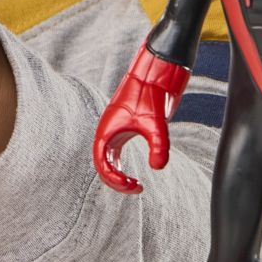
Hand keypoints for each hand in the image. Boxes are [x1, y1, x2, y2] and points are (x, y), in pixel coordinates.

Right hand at [93, 47, 186, 194]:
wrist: (157, 73)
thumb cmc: (151, 93)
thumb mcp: (156, 122)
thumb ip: (158, 145)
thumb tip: (158, 167)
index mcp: (107, 131)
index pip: (102, 164)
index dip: (115, 180)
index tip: (134, 185)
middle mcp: (109, 132)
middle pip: (102, 166)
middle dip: (116, 182)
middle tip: (138, 188)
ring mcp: (117, 131)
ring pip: (108, 161)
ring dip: (117, 176)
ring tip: (136, 186)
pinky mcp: (127, 128)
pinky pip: (115, 154)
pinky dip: (121, 168)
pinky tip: (135, 175)